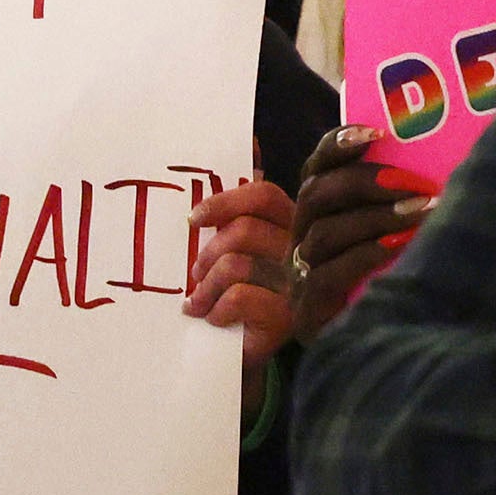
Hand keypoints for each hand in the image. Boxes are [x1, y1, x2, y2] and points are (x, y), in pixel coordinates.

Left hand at [185, 176, 300, 367]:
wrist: (247, 352)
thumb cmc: (241, 293)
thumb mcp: (237, 247)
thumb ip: (241, 206)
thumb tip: (250, 143)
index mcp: (292, 225)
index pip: (262, 194)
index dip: (224, 201)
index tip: (193, 219)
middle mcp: (302, 250)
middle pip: (244, 229)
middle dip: (208, 251)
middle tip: (195, 272)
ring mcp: (298, 284)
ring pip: (236, 264)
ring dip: (207, 285)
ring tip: (198, 300)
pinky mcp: (288, 316)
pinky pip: (239, 297)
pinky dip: (216, 309)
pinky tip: (213, 318)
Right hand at [282, 127, 431, 345]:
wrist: (377, 358)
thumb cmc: (394, 288)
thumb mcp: (398, 240)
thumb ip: (403, 206)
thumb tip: (443, 170)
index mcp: (319, 214)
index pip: (316, 168)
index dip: (338, 145)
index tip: (375, 131)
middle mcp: (301, 239)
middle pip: (318, 194)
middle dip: (367, 181)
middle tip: (414, 182)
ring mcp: (300, 275)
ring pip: (324, 232)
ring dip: (376, 217)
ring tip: (422, 212)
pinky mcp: (306, 309)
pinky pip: (328, 274)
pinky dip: (366, 255)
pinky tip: (399, 248)